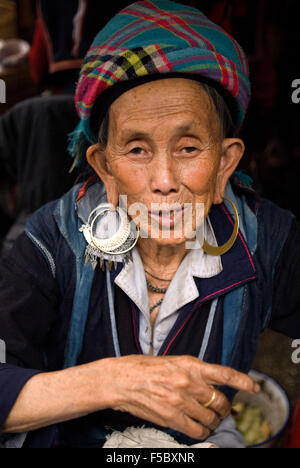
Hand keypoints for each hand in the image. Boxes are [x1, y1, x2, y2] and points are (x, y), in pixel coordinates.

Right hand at [103, 355, 259, 439]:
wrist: (120, 379)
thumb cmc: (144, 367)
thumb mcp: (172, 361)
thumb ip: (192, 372)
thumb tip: (209, 385)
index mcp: (190, 364)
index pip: (224, 373)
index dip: (243, 381)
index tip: (254, 387)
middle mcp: (188, 382)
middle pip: (220, 401)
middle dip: (224, 409)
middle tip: (222, 411)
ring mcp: (180, 400)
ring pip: (210, 419)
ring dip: (213, 423)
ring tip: (209, 422)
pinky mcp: (171, 417)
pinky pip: (196, 430)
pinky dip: (201, 433)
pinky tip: (199, 430)